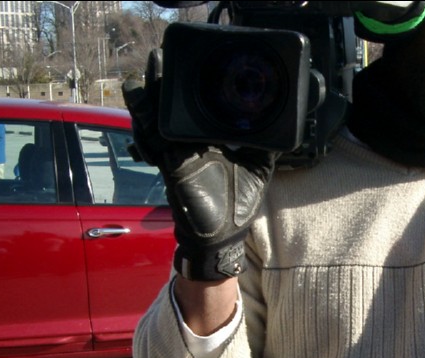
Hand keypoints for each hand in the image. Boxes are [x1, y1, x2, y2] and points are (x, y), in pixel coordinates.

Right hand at [122, 49, 276, 280]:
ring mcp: (176, 151)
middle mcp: (190, 142)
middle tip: (167, 55)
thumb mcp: (258, 167)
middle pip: (174, 105)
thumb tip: (285, 123)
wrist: (222, 235)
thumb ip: (266, 143)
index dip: (196, 86)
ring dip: (153, 90)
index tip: (200, 64)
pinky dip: (143, 116)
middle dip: (168, 80)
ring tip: (155, 64)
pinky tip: (138, 93)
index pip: (200, 106)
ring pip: (157, 115)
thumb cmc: (237, 203)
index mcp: (210, 140)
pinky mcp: (169, 162)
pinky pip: (151, 136)